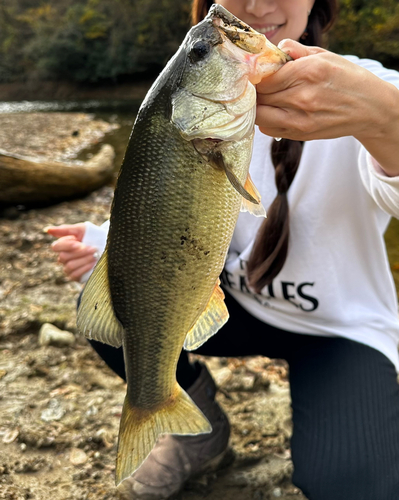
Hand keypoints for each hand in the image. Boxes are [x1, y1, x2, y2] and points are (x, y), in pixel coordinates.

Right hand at [45, 223, 97, 281]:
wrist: (106, 247)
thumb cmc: (93, 236)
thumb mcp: (81, 229)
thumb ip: (65, 230)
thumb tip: (47, 230)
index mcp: (63, 245)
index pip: (56, 247)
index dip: (67, 246)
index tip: (80, 244)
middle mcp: (63, 257)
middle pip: (63, 257)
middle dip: (80, 253)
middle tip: (93, 249)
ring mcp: (68, 268)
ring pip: (69, 266)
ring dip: (84, 260)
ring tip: (95, 255)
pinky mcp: (75, 277)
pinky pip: (74, 275)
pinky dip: (84, 268)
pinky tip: (93, 263)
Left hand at [255, 39, 397, 142]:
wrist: (368, 108)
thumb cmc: (345, 78)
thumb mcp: (325, 55)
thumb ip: (296, 51)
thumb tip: (275, 50)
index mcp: (308, 72)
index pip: (265, 78)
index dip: (257, 77)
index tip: (258, 75)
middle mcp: (302, 97)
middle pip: (260, 97)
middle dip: (256, 92)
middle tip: (259, 88)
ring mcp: (300, 119)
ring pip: (260, 115)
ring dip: (258, 108)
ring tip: (265, 100)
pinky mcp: (300, 134)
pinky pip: (268, 129)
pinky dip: (265, 121)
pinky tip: (273, 113)